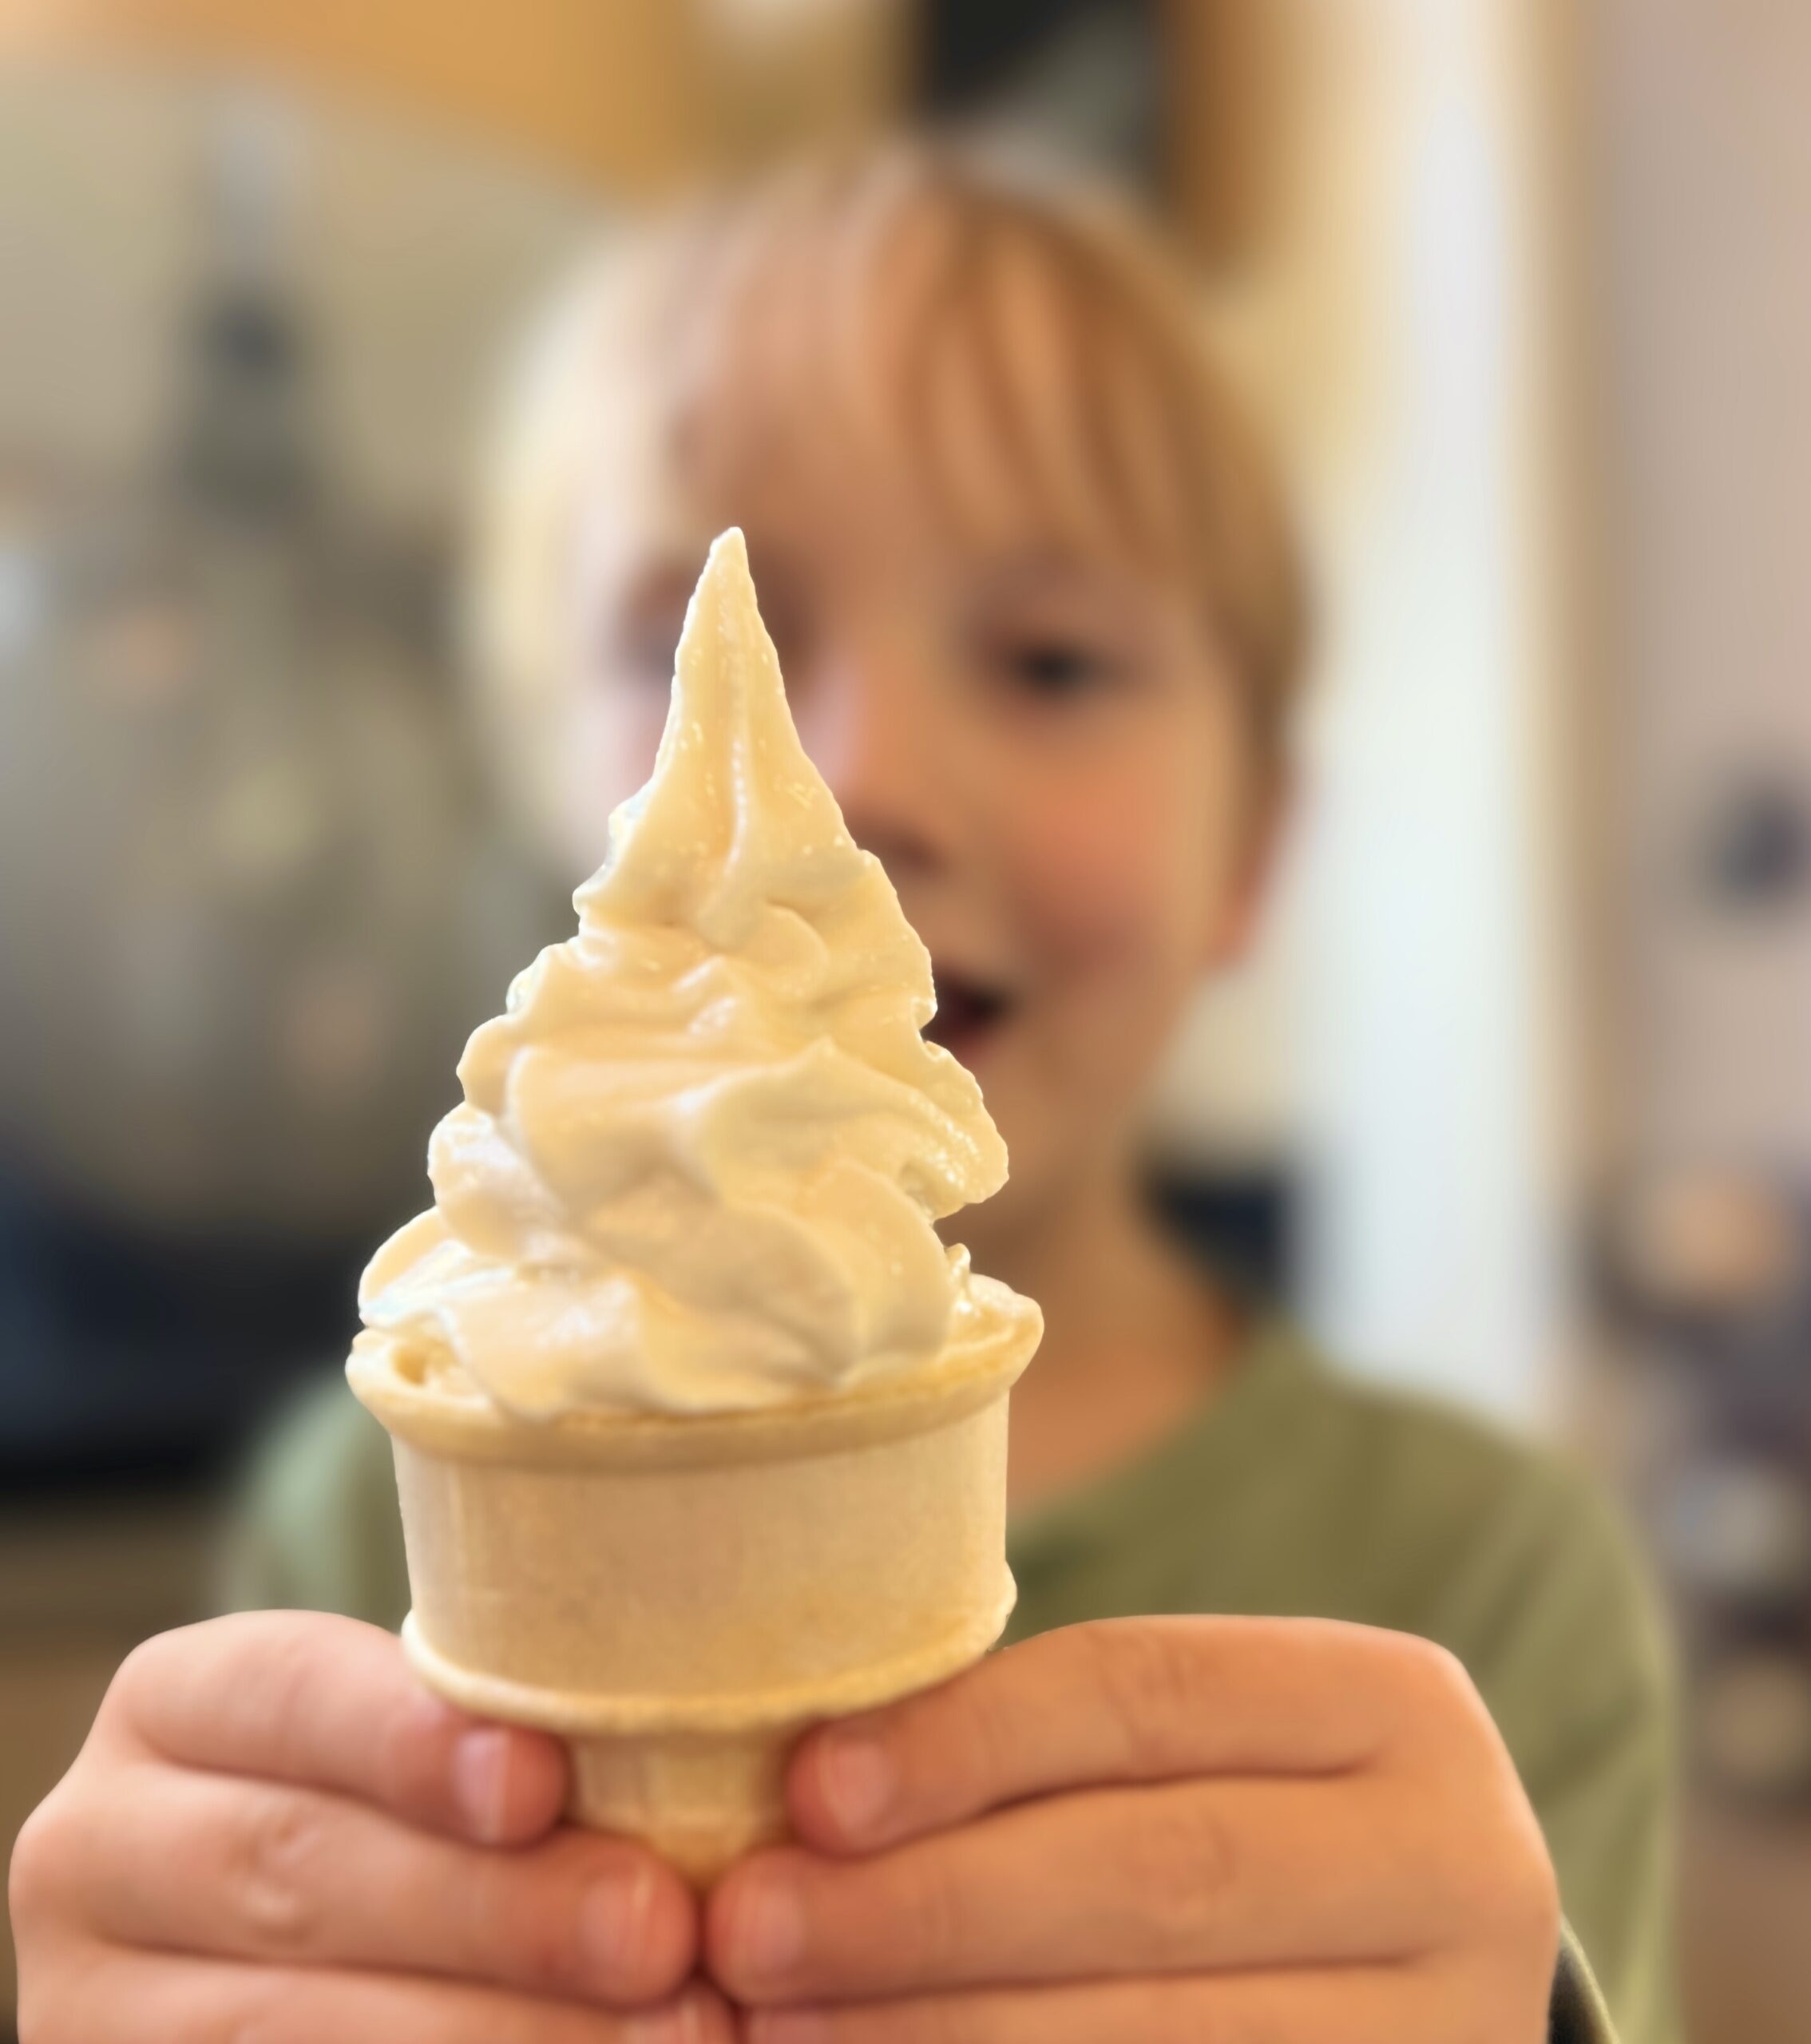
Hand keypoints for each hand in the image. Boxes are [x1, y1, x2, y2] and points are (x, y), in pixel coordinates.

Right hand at [10, 1611, 730, 2042]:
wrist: (333, 1941)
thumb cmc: (425, 1804)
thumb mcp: (431, 1742)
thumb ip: (506, 1734)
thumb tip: (681, 1748)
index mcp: (175, 1707)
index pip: (285, 1696)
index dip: (412, 1740)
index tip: (543, 1780)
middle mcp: (100, 1850)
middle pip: (297, 1873)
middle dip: (495, 1911)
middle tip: (659, 1929)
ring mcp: (98, 2011)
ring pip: (286, 2033)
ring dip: (497, 2037)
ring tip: (669, 2029)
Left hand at [705, 1617, 1559, 2041]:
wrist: (1394, 1980)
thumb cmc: (1233, 1825)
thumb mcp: (1187, 1757)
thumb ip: (1037, 1757)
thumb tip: (810, 1795)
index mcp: (1396, 1709)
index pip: (1151, 1694)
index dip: (969, 1738)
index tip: (808, 1788)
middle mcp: (1464, 1866)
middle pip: (1156, 1873)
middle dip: (932, 1907)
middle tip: (754, 1927)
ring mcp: (1451, 2031)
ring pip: (1165, 2033)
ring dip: (943, 2035)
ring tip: (782, 2025)